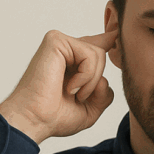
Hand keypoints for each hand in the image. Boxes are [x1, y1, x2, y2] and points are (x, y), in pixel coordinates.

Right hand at [0, 30, 116, 143]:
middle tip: (78, 97)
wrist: (35, 120)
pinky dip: (86, 76)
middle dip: (96, 79)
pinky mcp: (56, 41)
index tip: (118, 32)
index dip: (109, 38)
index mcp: (70, 62)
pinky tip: (69, 87)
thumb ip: (104, 91)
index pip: (96, 44)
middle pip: (101, 51)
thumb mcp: (90, 109)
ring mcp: (59, 43)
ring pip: (98, 53)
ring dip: (91, 81)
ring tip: (73, 94)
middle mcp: (65, 50)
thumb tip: (107, 75)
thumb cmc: (54, 117)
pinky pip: (90, 54)